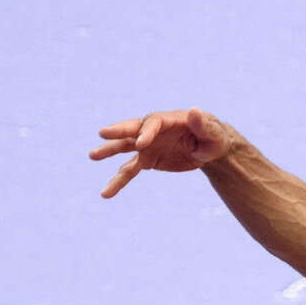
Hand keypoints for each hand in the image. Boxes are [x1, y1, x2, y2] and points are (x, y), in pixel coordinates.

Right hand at [90, 109, 239, 198]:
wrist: (209, 149)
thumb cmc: (213, 137)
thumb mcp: (212, 133)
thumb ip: (202, 124)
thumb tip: (195, 111)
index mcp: (168, 120)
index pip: (153, 123)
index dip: (146, 132)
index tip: (141, 144)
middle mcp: (153, 130)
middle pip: (132, 129)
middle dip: (118, 131)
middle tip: (102, 133)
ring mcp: (147, 145)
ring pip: (125, 149)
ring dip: (109, 152)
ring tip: (92, 156)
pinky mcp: (147, 159)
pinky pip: (129, 170)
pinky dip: (118, 181)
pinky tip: (106, 192)